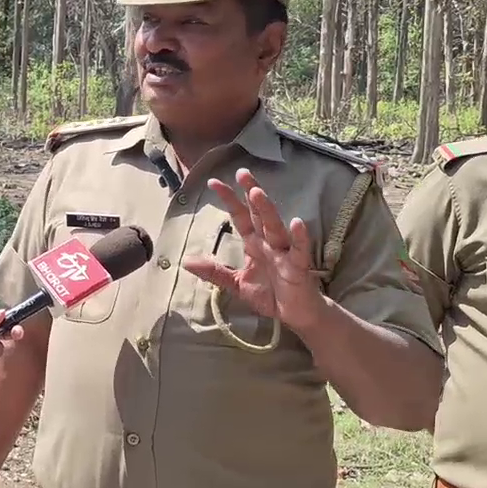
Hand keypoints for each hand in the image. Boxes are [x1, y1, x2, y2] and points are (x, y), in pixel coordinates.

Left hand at [181, 168, 330, 332]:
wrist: (296, 314)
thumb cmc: (271, 294)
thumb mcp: (237, 283)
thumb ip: (215, 272)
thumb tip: (186, 261)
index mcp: (254, 243)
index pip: (240, 217)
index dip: (229, 200)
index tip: (214, 182)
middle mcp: (269, 243)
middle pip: (259, 214)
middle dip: (251, 193)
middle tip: (242, 173)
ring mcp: (285, 253)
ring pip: (275, 227)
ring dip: (266, 210)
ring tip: (257, 193)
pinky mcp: (299, 267)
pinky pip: (300, 250)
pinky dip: (300, 238)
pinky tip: (297, 223)